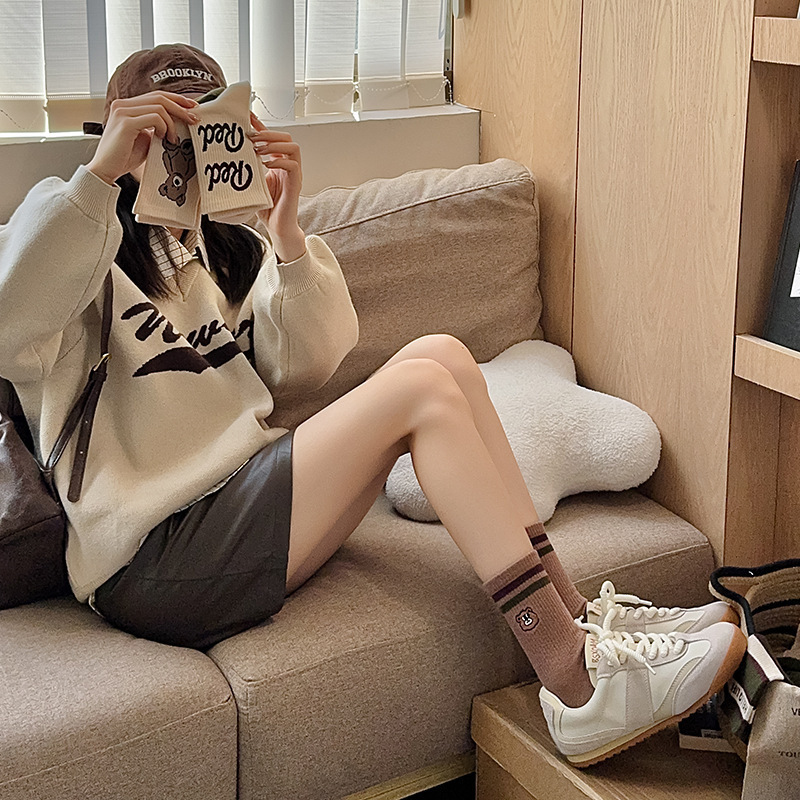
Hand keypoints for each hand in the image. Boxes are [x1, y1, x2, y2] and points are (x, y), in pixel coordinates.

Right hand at [86, 92, 199, 185]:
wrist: (106, 170)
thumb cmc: (125, 157)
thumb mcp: (145, 138)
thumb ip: (156, 128)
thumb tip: (177, 124)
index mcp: (127, 106)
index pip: (155, 96)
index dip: (176, 99)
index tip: (192, 107)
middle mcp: (123, 104)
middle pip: (159, 97)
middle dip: (181, 107)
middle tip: (195, 119)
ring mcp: (123, 111)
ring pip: (159, 107)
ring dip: (172, 123)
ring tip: (173, 139)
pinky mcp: (126, 123)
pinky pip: (154, 118)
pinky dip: (164, 127)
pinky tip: (164, 139)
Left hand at [249, 113, 305, 261]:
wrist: (278, 228)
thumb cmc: (266, 208)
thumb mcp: (252, 183)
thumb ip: (248, 169)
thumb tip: (227, 157)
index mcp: (277, 162)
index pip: (271, 137)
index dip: (260, 125)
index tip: (246, 116)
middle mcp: (287, 165)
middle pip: (286, 137)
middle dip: (267, 133)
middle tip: (251, 138)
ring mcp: (293, 174)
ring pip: (293, 147)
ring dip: (274, 145)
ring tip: (258, 150)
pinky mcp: (296, 184)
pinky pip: (292, 165)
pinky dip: (279, 161)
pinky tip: (266, 165)